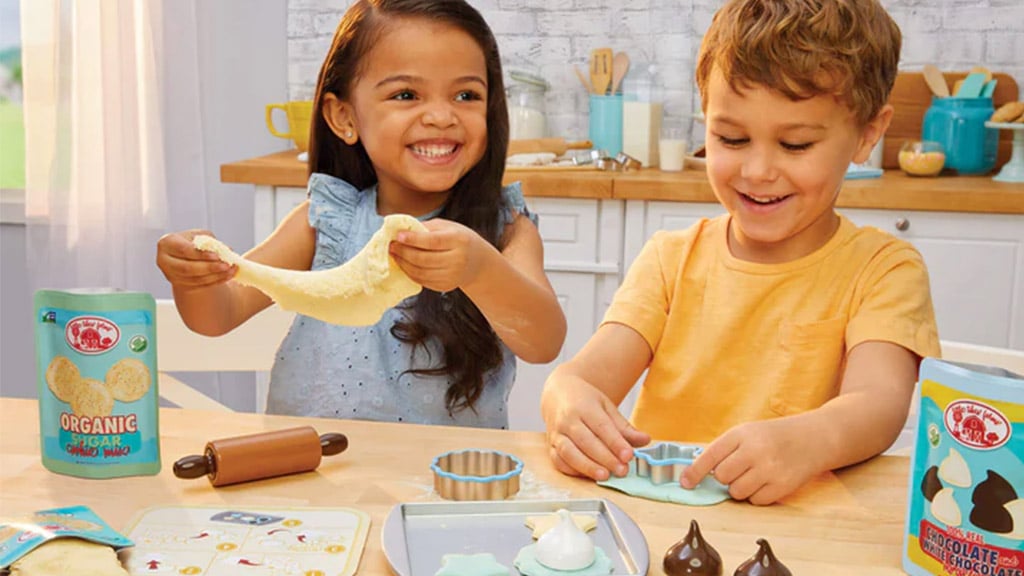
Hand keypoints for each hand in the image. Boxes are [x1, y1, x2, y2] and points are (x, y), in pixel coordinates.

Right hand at [156, 230, 235, 289]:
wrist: (187, 255)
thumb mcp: (200, 235)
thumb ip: (211, 241)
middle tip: (226, 265)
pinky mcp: (181, 285)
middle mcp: (165, 261)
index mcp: (167, 243)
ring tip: (231, 270)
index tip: (217, 255)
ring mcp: (171, 276)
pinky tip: (227, 276)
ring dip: (215, 276)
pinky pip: (199, 286)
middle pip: (187, 268)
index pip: (183, 250)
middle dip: (209, 267)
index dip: (201, 254)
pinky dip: (215, 281)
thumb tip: (227, 250)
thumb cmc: (192, 241)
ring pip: (194, 279)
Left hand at [388, 219, 492, 292]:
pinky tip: (403, 264)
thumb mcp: (448, 227)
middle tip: (391, 245)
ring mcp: (452, 275)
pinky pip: (423, 281)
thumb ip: (427, 227)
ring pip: (420, 272)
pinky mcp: (446, 286)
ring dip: (403, 264)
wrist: (478, 262)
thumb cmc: (459, 239)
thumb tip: (401, 228)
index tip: (398, 236)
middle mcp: (458, 260)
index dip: (413, 239)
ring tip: (394, 255)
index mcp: (459, 240)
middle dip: (403, 252)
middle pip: (424, 258)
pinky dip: (410, 273)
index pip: (432, 241)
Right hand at [542, 373, 650, 480]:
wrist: (558, 394)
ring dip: (587, 466)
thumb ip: (625, 427)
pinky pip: (558, 460)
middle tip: (622, 470)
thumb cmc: (585, 401)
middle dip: (605, 458)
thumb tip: (645, 440)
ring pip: (569, 452)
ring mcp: (556, 433)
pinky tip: (587, 475)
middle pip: (586, 441)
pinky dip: (572, 470)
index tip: (629, 455)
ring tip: (605, 476)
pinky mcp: (550, 445)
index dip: (615, 443)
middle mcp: (567, 420)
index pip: (602, 427)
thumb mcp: (607, 407)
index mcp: (584, 406)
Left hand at [679, 418, 820, 504]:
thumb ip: (724, 449)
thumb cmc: (773, 436)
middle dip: (725, 477)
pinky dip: (756, 495)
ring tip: (753, 475)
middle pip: (721, 477)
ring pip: (736, 492)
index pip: (710, 456)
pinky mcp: (782, 485)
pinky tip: (766, 481)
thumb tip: (696, 471)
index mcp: (742, 433)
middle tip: (738, 469)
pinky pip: (755, 501)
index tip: (685, 483)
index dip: (694, 472)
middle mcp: (755, 450)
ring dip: (740, 488)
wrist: (813, 438)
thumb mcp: (747, 432)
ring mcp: (770, 469)